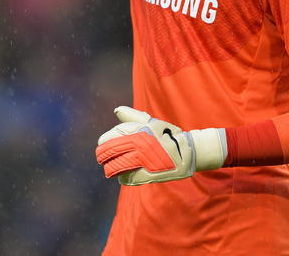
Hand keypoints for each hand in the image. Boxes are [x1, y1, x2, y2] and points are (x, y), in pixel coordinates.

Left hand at [95, 106, 226, 185]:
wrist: (187, 151)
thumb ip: (132, 116)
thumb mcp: (150, 122)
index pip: (110, 139)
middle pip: (111, 153)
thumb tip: (117, 110)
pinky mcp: (149, 175)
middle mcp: (139, 146)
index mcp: (137, 132)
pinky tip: (122, 175)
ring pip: (117, 168)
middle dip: (103, 157)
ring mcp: (144, 161)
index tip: (102, 145)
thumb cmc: (166, 134)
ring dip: (111, 169)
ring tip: (111, 168)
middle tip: (102, 159)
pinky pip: (128, 178)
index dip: (103, 143)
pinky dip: (122, 177)